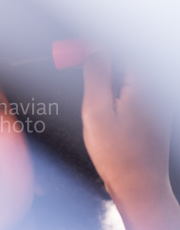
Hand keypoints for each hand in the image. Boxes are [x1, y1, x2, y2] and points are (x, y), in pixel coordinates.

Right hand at [82, 49, 179, 229]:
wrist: (139, 186)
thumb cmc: (118, 157)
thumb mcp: (96, 112)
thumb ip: (96, 76)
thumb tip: (94, 49)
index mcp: (144, 85)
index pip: (121, 49)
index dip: (96, 44)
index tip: (76, 46)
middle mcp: (155, 90)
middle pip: (125, 60)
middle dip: (99, 56)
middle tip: (73, 58)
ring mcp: (156, 102)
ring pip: (127, 74)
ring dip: (105, 70)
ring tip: (82, 74)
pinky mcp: (152, 112)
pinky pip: (131, 88)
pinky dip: (113, 85)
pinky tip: (99, 96)